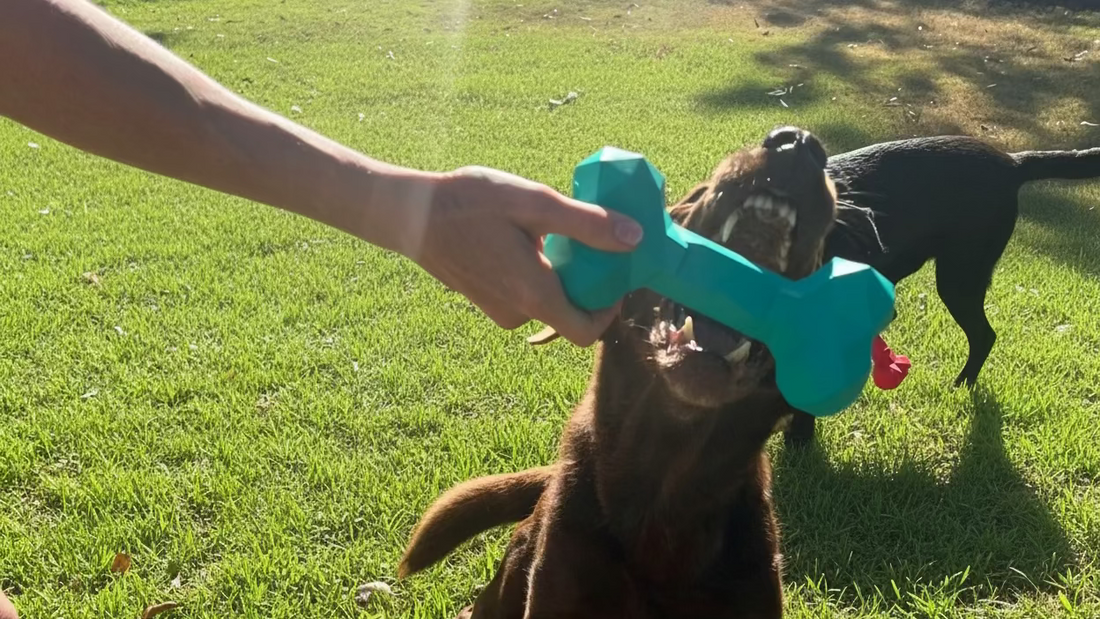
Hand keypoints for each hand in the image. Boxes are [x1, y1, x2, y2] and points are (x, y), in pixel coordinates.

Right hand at [410, 166, 643, 346]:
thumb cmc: (469, 203)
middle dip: (583, 281)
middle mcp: (516, 313)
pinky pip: (522, 294)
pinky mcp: (483, 300)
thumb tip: (635, 239)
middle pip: (568, 313)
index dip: (608, 309)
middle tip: (582, 239)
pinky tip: (519, 237)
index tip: (611, 274)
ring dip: (555, 273)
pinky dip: (531, 272)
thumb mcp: (535, 203)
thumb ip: (588, 224)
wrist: (409, 214)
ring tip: (544, 231)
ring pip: (544, 300)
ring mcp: (497, 309)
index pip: (586, 332)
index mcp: (534, 296)